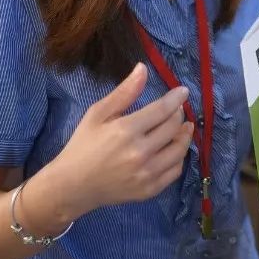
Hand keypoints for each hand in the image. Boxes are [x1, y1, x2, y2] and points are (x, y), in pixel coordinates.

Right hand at [39, 64, 193, 222]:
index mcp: (125, 130)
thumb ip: (124, 92)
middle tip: (177, 109)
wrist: (73, 186)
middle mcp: (140, 153)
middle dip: (179, 114)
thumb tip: (143, 68)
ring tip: (182, 126)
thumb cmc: (83, 145)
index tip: (183, 91)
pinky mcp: (149, 190)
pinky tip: (174, 148)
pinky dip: (179, 157)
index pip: (162, 110)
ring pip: (179, 150)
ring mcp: (146, 174)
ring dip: (184, 135)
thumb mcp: (97, 114)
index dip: (177, 98)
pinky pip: (175, 171)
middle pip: (173, 127)